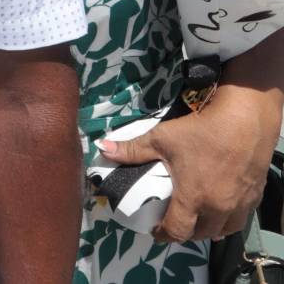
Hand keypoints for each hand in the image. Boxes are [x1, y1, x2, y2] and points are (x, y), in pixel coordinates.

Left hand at [96, 86, 282, 241]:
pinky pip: (240, 219)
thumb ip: (132, 149)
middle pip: (200, 234)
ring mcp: (239, 204)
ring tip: (196, 220)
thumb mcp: (161, 139)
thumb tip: (102, 147)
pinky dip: (228, 220)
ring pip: (223, 230)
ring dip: (208, 229)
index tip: (154, 231)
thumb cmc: (200, 131)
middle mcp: (218, 208)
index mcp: (193, 199)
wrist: (245, 122)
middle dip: (185, 233)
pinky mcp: (254, 196)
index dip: (162, 234)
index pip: (177, 231)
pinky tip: (221, 209)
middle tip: (173, 223)